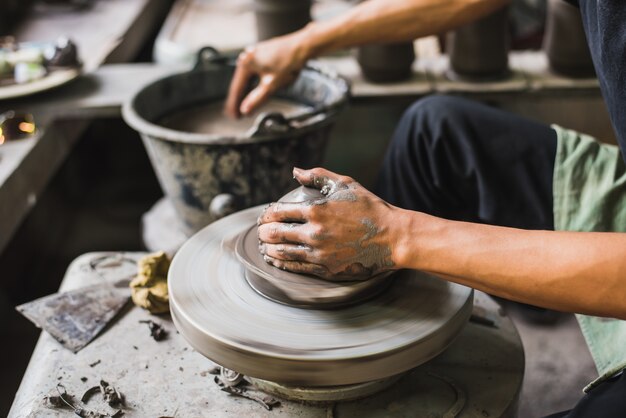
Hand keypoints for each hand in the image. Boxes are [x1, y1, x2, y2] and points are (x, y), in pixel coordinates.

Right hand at [225, 32, 309, 117]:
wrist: (303, 47)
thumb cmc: (289, 62)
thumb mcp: (271, 86)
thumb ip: (256, 99)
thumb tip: (245, 110)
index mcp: (246, 63)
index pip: (236, 89)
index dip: (234, 105)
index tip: (234, 116)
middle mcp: (248, 56)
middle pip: (240, 83)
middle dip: (239, 99)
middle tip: (238, 114)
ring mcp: (255, 53)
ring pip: (248, 77)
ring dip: (247, 91)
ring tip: (246, 104)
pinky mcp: (264, 54)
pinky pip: (255, 72)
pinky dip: (254, 83)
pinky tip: (256, 89)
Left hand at [257, 167, 403, 279]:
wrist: (392, 237)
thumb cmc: (370, 208)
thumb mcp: (345, 184)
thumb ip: (318, 175)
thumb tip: (295, 171)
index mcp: (316, 210)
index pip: (279, 212)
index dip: (266, 215)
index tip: (264, 216)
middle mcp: (314, 233)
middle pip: (275, 234)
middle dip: (263, 232)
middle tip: (261, 231)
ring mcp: (319, 253)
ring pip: (282, 253)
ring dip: (269, 249)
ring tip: (265, 247)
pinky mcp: (326, 269)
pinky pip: (296, 267)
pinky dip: (281, 264)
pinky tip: (276, 261)